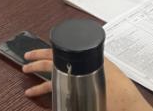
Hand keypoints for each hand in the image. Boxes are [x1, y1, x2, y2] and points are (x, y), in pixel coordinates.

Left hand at [23, 50, 149, 109]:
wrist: (126, 101)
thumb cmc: (120, 87)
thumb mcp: (106, 67)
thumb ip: (92, 62)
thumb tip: (83, 63)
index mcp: (84, 58)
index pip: (58, 51)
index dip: (43, 51)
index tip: (33, 52)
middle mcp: (78, 68)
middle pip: (50, 62)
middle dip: (35, 62)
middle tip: (26, 63)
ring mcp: (75, 83)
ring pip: (50, 81)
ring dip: (37, 85)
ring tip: (28, 89)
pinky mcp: (74, 97)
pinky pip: (57, 96)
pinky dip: (48, 98)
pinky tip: (42, 102)